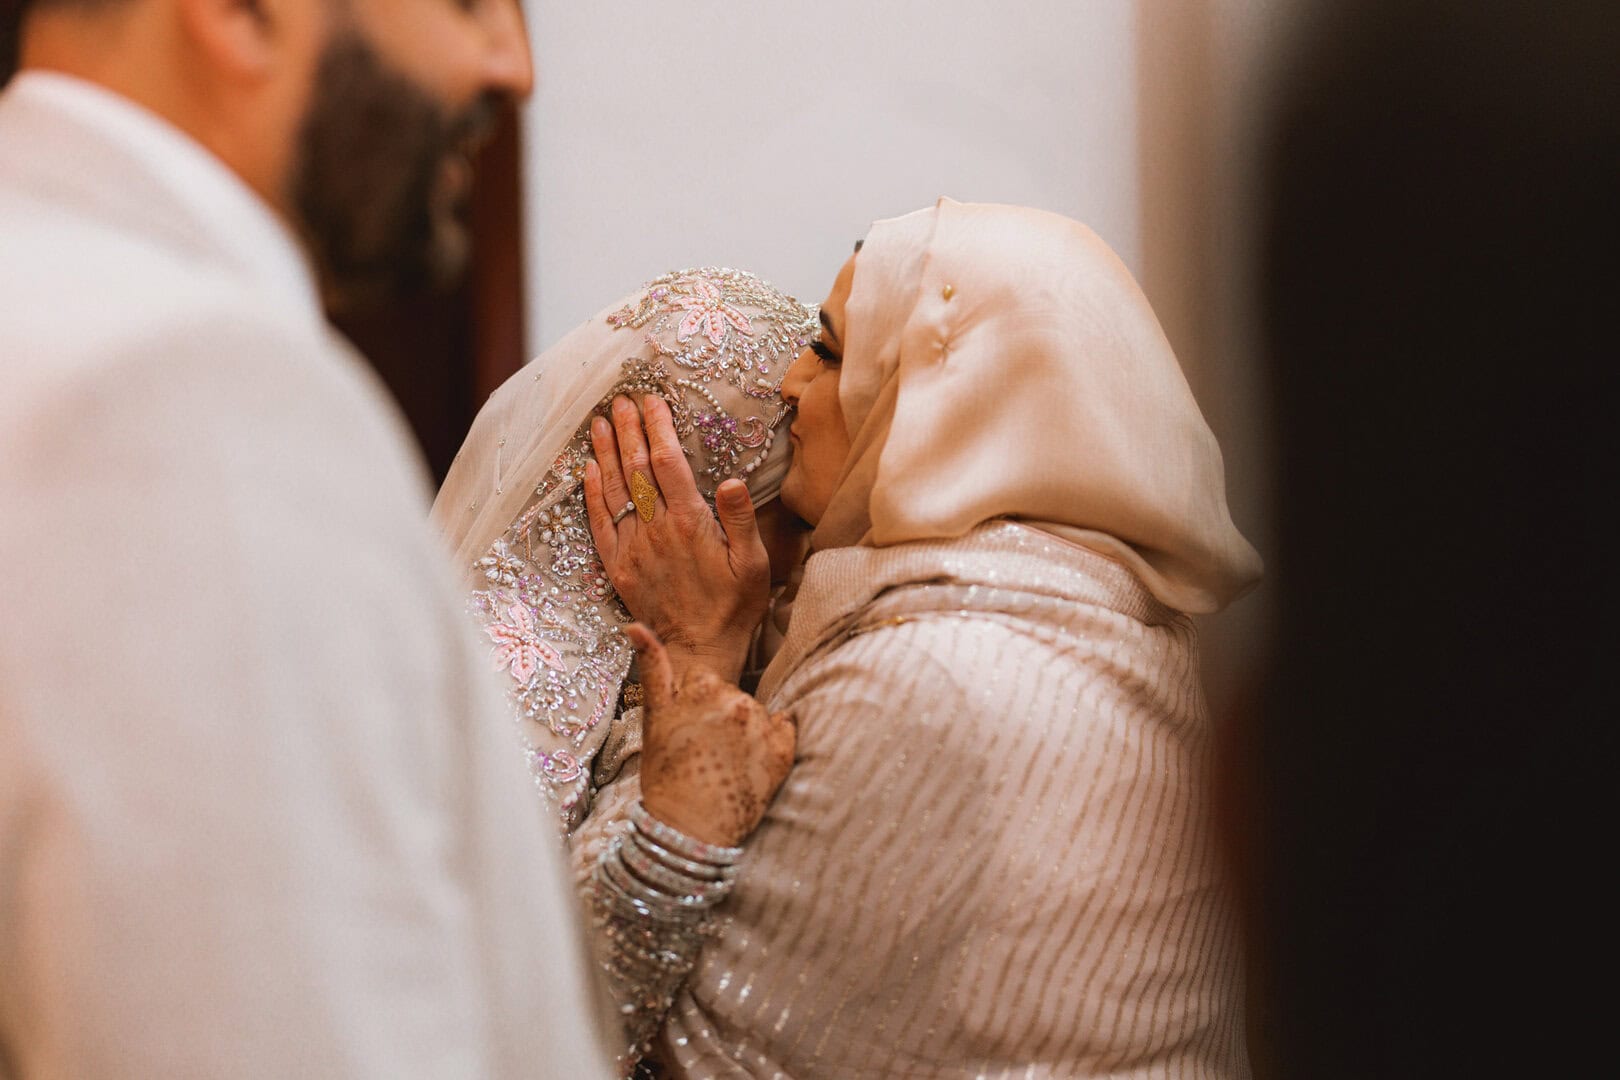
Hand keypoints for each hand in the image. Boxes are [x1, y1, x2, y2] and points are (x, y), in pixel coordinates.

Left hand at [583, 394, 770, 682]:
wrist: (698, 652)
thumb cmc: (733, 608)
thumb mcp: (752, 564)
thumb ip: (740, 520)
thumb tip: (731, 481)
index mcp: (690, 523)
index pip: (668, 463)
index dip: (658, 428)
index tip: (653, 401)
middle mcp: (656, 530)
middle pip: (636, 469)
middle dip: (629, 430)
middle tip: (622, 400)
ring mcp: (633, 548)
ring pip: (614, 490)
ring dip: (605, 453)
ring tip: (601, 422)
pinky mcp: (618, 567)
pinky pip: (599, 523)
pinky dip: (592, 493)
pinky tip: (588, 469)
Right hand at [629, 623, 795, 847]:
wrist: (688, 829)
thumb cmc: (665, 775)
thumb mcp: (653, 718)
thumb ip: (652, 666)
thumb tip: (635, 625)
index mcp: (704, 688)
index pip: (708, 682)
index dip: (697, 708)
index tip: (689, 734)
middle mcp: (737, 701)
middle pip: (734, 697)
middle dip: (722, 719)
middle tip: (704, 754)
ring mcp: (762, 727)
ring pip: (759, 715)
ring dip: (747, 733)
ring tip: (725, 765)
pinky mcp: (783, 752)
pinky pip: (786, 730)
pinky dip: (774, 744)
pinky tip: (751, 766)